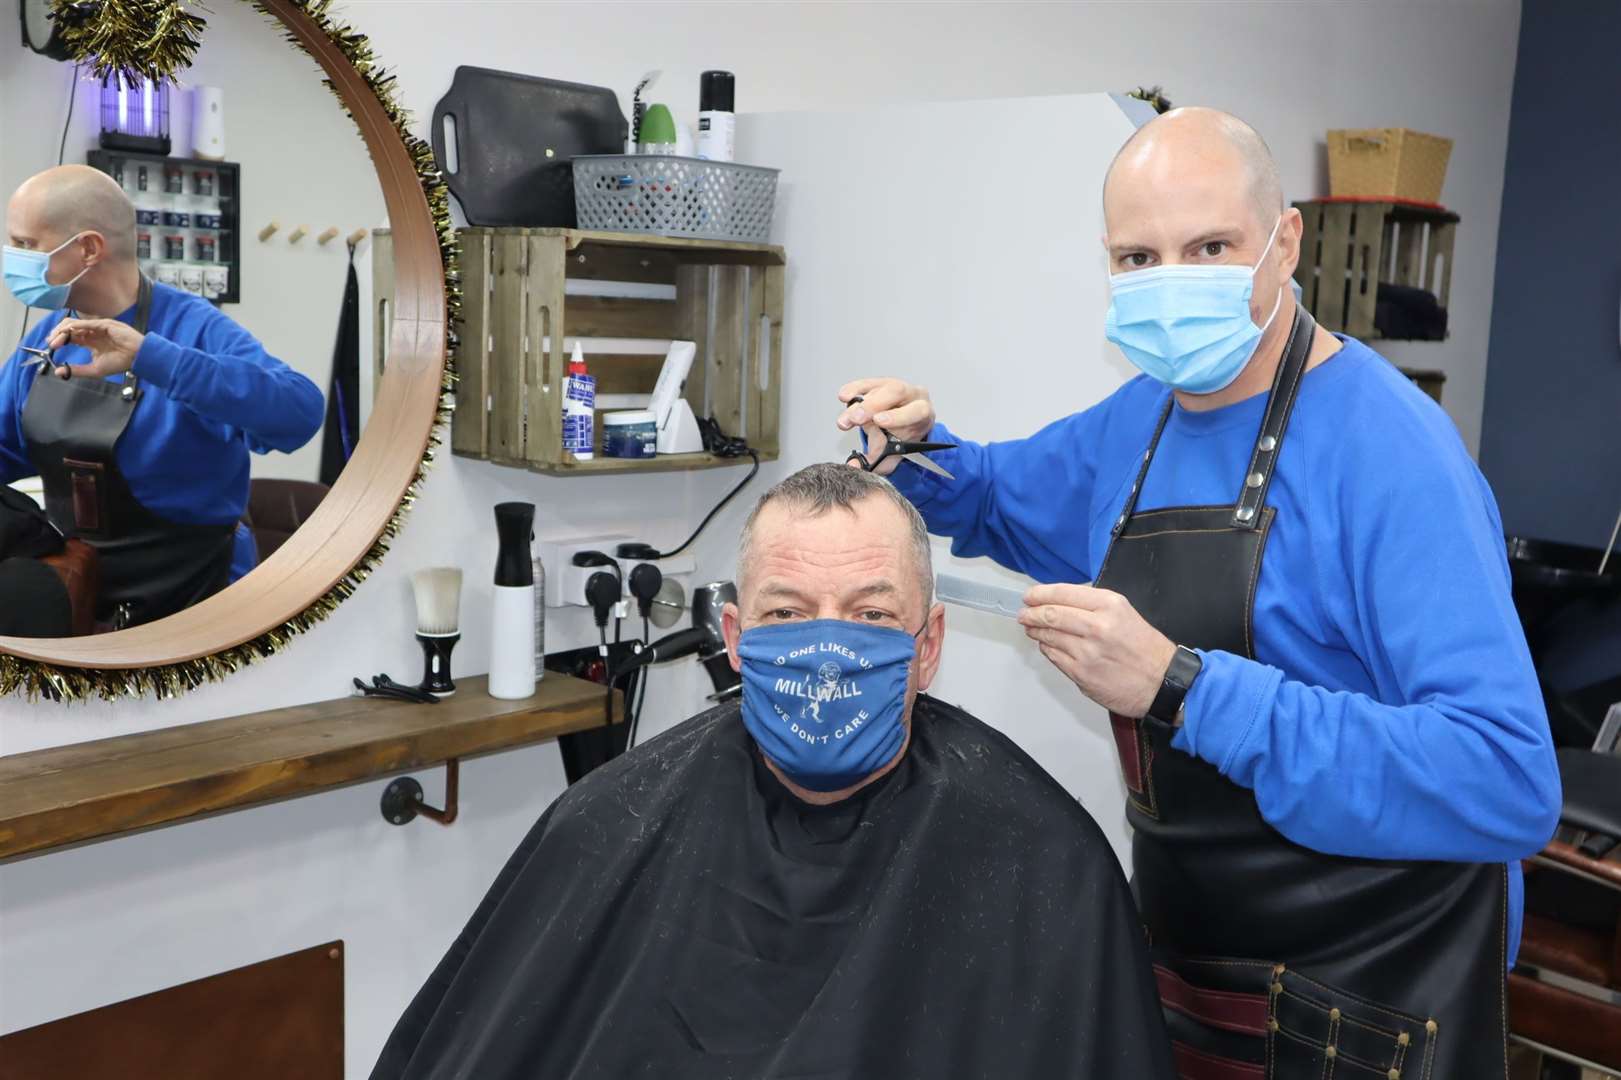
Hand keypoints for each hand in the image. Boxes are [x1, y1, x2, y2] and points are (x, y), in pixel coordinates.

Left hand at [45, 318, 144, 379]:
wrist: (138, 357)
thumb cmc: (122, 362)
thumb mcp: (95, 370)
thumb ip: (77, 370)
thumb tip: (59, 371)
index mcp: (91, 341)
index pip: (70, 337)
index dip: (59, 340)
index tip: (50, 346)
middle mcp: (92, 332)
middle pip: (68, 328)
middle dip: (57, 334)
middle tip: (50, 342)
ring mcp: (97, 327)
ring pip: (74, 323)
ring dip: (62, 330)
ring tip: (56, 339)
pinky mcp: (104, 324)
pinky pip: (85, 323)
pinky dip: (73, 327)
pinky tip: (66, 333)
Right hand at [835, 377, 934, 475]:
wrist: (902, 425)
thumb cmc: (902, 437)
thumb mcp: (894, 452)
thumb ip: (876, 462)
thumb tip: (854, 466)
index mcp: (922, 413)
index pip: (915, 411)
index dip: (897, 416)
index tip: (879, 422)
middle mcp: (911, 396)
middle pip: (895, 392)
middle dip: (872, 406)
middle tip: (856, 419)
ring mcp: (894, 386)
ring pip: (879, 388)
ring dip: (859, 404)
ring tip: (847, 419)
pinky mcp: (878, 383)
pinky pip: (866, 383)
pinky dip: (854, 389)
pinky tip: (845, 396)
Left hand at [1018, 583, 1177, 717]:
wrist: (1163, 682)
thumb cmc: (1146, 648)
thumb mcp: (1125, 613)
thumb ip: (1093, 606)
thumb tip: (1060, 601)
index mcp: (1109, 605)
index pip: (1064, 593)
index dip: (1040, 594)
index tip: (1030, 596)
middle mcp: (1097, 626)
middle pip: (1051, 614)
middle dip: (1032, 613)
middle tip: (1024, 614)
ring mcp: (1087, 652)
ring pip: (1049, 636)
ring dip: (1036, 631)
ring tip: (1032, 628)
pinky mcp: (1082, 674)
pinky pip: (1054, 657)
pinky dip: (1047, 649)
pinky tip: (1047, 645)